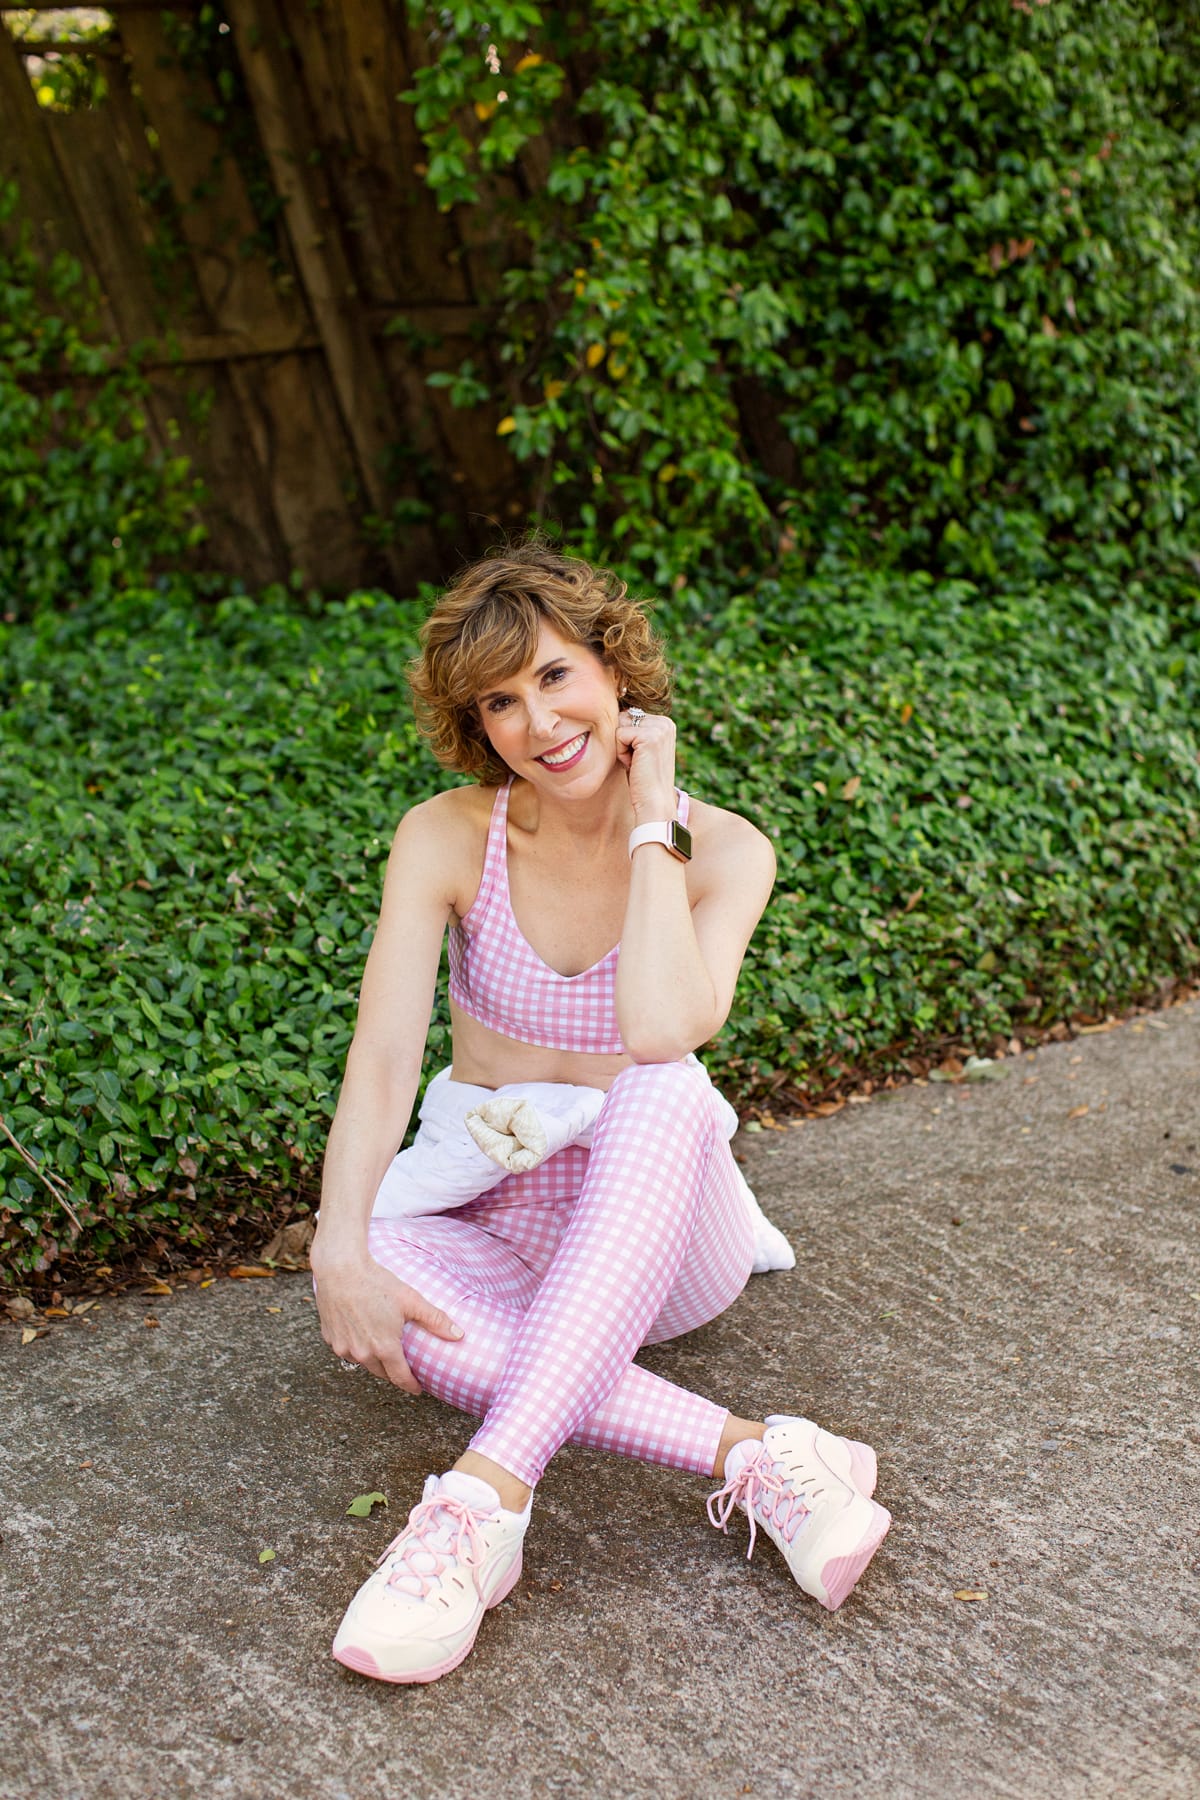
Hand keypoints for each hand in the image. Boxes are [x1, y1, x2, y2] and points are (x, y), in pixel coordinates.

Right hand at [312, 1250, 462, 1394]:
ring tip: (384, 1351)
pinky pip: (346, 1350)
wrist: (340, 1269)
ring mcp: (343, 1347)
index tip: (418, 1389)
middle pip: (382, 1373)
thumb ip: (435, 1320)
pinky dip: (356, 1347)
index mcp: (384, 1348)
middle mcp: (362, 1353)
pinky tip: (361, 1334)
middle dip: (394, 1373)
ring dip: (374, 1360)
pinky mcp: (330, 1339)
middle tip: (403, 1367)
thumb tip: (460, 1335)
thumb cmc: (376, 1282)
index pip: (400, 1378)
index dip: (411, 1385)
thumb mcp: (411, 1300)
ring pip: (363, 1362)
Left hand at [615, 706, 676, 820]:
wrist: (654, 803)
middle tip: (637, 762)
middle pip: (624, 718)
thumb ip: (635, 730)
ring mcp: (659, 728)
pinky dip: (621, 753)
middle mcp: (665, 722)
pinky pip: (619, 735)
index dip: (627, 740)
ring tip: (636, 763)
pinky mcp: (649, 736)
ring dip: (621, 747)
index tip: (640, 758)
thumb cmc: (643, 780)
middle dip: (623, 741)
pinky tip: (634, 765)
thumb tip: (618, 712)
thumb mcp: (641, 750)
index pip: (629, 717)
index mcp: (665, 723)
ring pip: (620, 726)